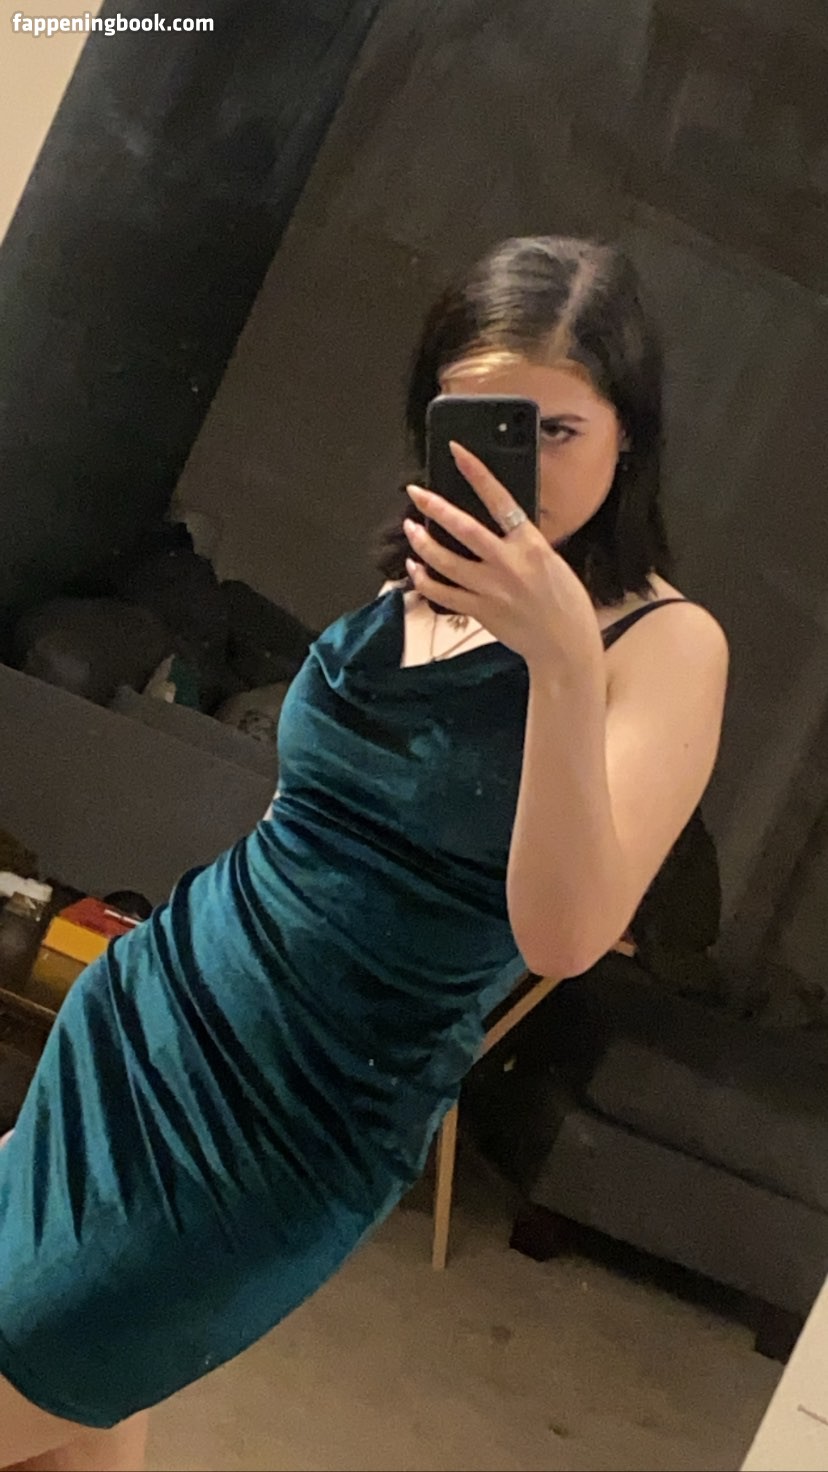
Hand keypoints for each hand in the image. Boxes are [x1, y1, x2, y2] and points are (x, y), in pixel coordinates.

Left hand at [403, 442, 601, 670]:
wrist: (564, 646)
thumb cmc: (565, 603)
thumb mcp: (551, 561)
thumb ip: (523, 543)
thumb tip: (498, 524)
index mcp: (530, 545)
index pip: (499, 499)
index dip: (476, 472)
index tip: (457, 452)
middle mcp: (508, 564)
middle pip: (462, 528)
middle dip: (434, 506)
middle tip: (415, 491)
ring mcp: (490, 589)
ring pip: (445, 561)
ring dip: (422, 542)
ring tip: (411, 527)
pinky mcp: (479, 611)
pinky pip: (442, 593)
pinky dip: (424, 579)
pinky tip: (415, 567)